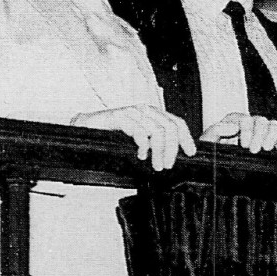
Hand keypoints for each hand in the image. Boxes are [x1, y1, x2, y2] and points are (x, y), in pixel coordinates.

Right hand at [71, 106, 195, 170]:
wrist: (86, 128)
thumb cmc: (112, 135)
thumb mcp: (139, 139)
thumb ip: (156, 142)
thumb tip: (172, 156)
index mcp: (153, 114)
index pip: (177, 122)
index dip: (186, 138)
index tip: (190, 152)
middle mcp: (145, 110)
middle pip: (170, 127)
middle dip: (172, 149)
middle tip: (167, 165)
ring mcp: (133, 112)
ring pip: (157, 130)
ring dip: (159, 151)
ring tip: (155, 164)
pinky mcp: (120, 116)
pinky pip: (139, 130)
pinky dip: (143, 145)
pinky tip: (140, 154)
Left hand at [200, 114, 276, 152]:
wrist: (218, 173)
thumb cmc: (212, 157)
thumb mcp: (207, 143)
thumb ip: (215, 131)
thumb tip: (233, 127)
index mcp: (233, 123)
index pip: (244, 118)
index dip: (247, 129)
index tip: (244, 144)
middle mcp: (249, 126)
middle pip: (261, 120)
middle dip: (259, 135)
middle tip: (254, 150)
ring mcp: (261, 135)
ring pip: (273, 125)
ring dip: (271, 136)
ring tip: (266, 148)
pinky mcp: (271, 144)